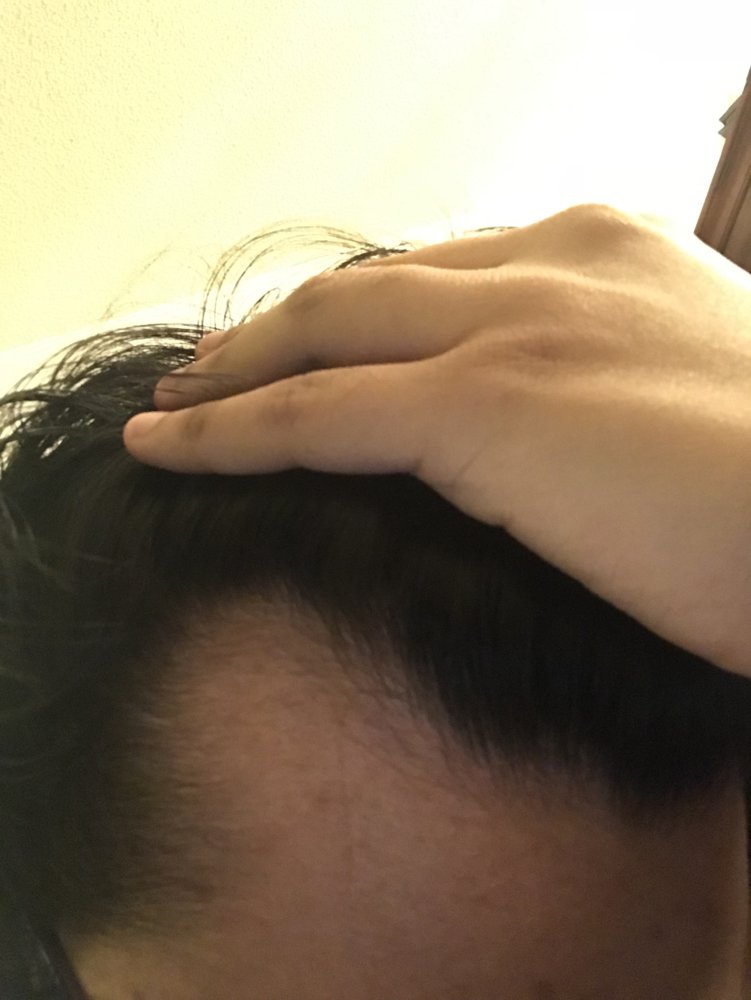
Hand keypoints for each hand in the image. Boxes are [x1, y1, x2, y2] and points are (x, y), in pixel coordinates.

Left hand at [123, 203, 750, 678]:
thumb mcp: (698, 397)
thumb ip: (613, 381)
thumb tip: (563, 425)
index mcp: (610, 252)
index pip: (448, 273)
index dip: (368, 313)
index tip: (322, 346)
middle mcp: (550, 265)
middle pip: (370, 289)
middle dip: (282, 328)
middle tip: (218, 364)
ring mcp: (510, 329)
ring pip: (324, 339)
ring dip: (235, 372)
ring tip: (175, 405)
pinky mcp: (479, 408)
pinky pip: (311, 416)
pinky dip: (225, 433)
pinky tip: (165, 448)